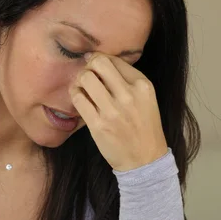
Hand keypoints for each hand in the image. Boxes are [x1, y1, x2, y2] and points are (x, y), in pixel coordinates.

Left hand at [69, 52, 168, 170]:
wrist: (144, 159)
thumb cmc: (143, 127)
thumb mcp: (145, 98)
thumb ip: (127, 79)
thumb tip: (96, 59)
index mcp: (142, 85)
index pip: (113, 60)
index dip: (100, 60)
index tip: (95, 67)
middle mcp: (128, 95)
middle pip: (98, 64)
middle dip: (89, 66)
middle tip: (87, 75)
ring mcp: (112, 111)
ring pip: (85, 79)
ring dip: (80, 80)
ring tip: (82, 87)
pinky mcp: (98, 125)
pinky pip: (78, 99)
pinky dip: (75, 95)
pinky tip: (80, 99)